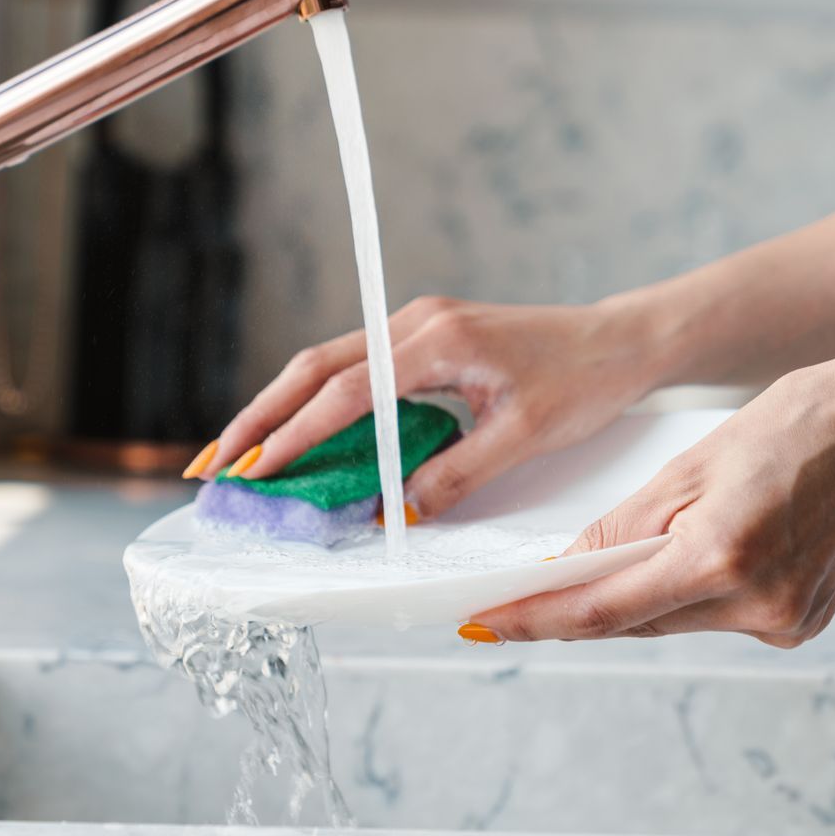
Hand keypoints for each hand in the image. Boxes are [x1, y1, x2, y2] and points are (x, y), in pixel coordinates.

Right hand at [197, 297, 664, 517]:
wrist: (623, 341)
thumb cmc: (585, 380)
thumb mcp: (522, 436)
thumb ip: (454, 474)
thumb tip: (392, 512)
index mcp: (436, 340)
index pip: (345, 393)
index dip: (293, 437)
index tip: (253, 474)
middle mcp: (416, 323)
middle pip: (313, 370)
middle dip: (257, 420)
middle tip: (211, 467)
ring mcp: (418, 326)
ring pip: (327, 368)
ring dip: (279, 412)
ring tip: (237, 458)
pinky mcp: (426, 339)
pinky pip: (357, 371)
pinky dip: (320, 407)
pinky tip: (297, 440)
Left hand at [468, 347, 834, 644]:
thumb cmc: (795, 424)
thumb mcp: (691, 464)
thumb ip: (622, 527)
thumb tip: (563, 572)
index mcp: (720, 558)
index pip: (603, 609)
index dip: (536, 618)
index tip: (483, 624)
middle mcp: (757, 605)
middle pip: (639, 620)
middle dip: (587, 600)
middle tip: (534, 586)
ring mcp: (786, 622)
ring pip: (679, 619)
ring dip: (648, 591)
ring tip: (663, 534)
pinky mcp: (804, 625)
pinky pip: (721, 615)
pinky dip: (697, 589)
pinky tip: (715, 545)